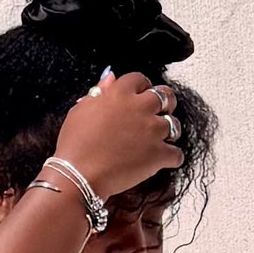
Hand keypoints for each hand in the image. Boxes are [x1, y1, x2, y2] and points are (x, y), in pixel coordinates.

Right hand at [53, 69, 181, 200]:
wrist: (79, 174)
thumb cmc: (75, 145)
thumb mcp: (81, 111)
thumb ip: (99, 92)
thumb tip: (110, 78)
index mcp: (119, 93)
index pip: (140, 79)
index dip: (143, 87)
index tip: (142, 94)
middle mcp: (139, 107)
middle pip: (165, 96)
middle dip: (166, 103)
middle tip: (162, 111)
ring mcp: (151, 131)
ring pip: (174, 124)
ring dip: (170, 131)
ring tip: (162, 139)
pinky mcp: (158, 154)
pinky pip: (177, 154)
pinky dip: (173, 158)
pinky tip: (165, 161)